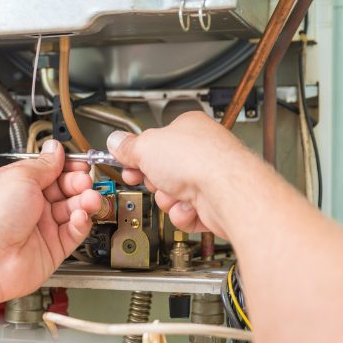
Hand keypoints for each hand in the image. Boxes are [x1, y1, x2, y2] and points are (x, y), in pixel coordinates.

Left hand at [0, 140, 101, 304]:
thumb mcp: (20, 177)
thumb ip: (43, 164)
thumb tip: (54, 149)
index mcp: (18, 184)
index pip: (50, 171)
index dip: (67, 166)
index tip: (80, 163)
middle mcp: (30, 205)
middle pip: (65, 189)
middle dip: (78, 183)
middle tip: (84, 181)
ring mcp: (41, 228)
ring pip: (73, 210)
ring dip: (84, 202)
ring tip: (89, 199)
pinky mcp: (52, 249)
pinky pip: (74, 232)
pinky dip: (81, 223)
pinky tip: (80, 216)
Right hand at [106, 111, 255, 237]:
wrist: (227, 192)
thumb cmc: (199, 161)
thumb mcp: (146, 146)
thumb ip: (127, 146)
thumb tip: (115, 141)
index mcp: (188, 128)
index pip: (154, 141)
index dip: (137, 154)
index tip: (125, 161)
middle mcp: (201, 151)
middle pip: (161, 170)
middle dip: (153, 180)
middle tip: (152, 178)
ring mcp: (208, 178)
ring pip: (170, 195)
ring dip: (167, 198)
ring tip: (176, 193)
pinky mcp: (213, 204)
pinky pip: (184, 213)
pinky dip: (183, 214)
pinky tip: (189, 207)